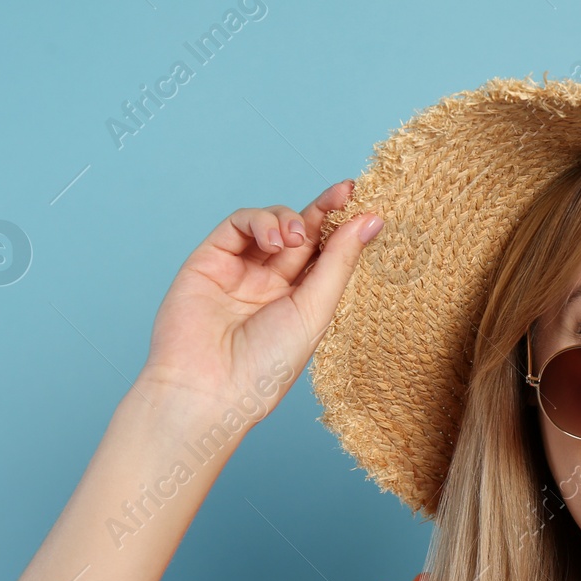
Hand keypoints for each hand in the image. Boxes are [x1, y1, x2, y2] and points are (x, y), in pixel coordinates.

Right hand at [138, 181, 383, 413]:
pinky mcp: (210, 260)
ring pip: (271, 223)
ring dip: (289, 219)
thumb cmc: (266, 365)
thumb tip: (372, 219)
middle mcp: (272, 284)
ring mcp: (240, 271)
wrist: (208, 387)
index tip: (362, 200)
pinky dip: (260, 221)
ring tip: (295, 238)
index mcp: (302, 302)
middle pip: (303, 233)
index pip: (326, 254)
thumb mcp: (316, 311)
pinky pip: (238, 225)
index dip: (344, 226)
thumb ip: (340, 262)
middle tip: (344, 193)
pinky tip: (274, 240)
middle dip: (323, 210)